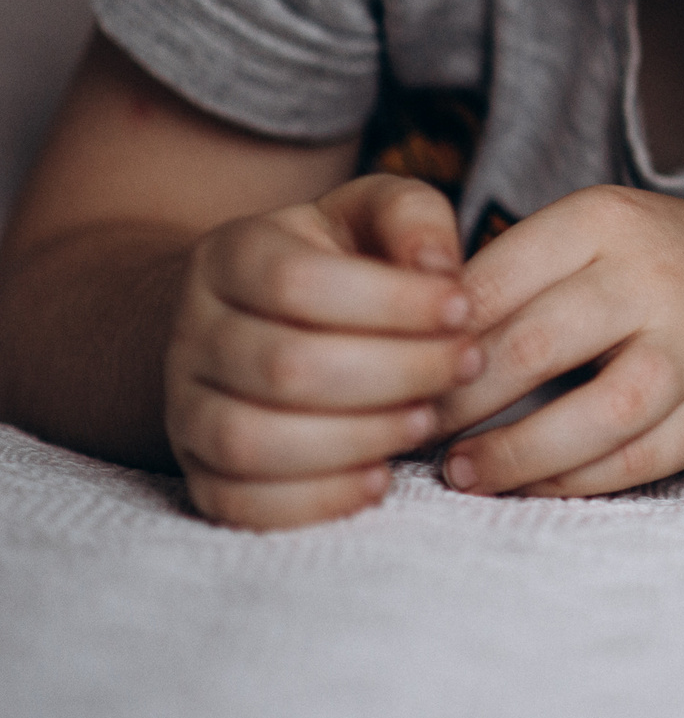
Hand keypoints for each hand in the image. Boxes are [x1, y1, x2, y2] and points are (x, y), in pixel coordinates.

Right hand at [164, 175, 478, 528]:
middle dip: (395, 372)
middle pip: (285, 367)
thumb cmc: (342, 261)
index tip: (462, 307)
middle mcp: (194, 333)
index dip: (390, 302)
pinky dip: (315, 501)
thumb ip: (412, 217)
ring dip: (357, 439)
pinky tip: (380, 478)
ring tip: (426, 419)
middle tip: (464, 364)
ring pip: (252, 441)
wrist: (262, 318)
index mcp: (232, 255)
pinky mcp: (200, 473)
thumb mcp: (375, 214)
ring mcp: (186, 409)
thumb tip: (437, 269)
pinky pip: (240, 504)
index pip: (296, 282)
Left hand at [431, 187, 683, 499]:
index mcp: (608, 221)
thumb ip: (512, 272)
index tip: (389, 370)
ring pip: (595, 415)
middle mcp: (657, 278)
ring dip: (514, 455)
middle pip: (534, 347)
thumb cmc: (655, 268)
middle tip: (408, 429)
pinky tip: (530, 485)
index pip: (494, 281)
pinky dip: (573, 482)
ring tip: (461, 473)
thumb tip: (402, 342)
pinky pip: (637, 461)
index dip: (430, 336)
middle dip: (458, 401)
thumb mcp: (592, 236)